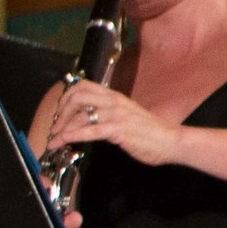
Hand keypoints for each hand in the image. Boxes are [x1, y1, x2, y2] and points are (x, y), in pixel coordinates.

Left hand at [42, 79, 183, 166]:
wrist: (171, 141)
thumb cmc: (149, 131)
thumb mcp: (125, 115)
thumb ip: (108, 112)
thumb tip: (85, 116)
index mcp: (114, 97)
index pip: (83, 86)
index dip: (65, 97)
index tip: (58, 112)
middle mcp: (114, 102)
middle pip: (76, 97)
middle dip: (60, 113)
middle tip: (54, 127)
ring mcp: (116, 115)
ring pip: (80, 115)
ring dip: (62, 128)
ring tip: (54, 140)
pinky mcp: (119, 130)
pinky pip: (89, 130)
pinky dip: (72, 135)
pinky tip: (63, 140)